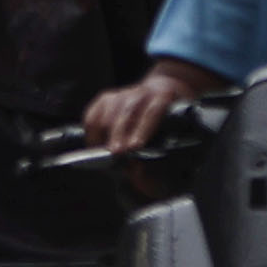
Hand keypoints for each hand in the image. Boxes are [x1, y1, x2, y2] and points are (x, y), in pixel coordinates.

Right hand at [85, 65, 212, 152]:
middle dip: (120, 134)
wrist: (160, 97)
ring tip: (105, 152)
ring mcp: (122, 93)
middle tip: (116, 153)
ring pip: (108, 111)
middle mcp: (142, 93)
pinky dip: (92, 130)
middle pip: (127, 111)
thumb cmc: (167, 124)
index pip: (153, 111)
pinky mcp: (106, 98)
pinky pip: (93, 113)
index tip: (135, 147)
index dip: (143, 129)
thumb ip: (159, 161)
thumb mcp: (175, 138)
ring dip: (104, 132)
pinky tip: (95, 143)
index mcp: (164, 98)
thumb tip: (137, 173)